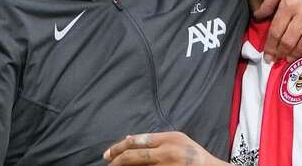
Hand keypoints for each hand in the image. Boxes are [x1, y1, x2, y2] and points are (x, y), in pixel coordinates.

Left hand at [104, 132, 228, 164]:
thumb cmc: (193, 155)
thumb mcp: (177, 139)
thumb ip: (155, 139)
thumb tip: (129, 140)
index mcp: (168, 139)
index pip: (136, 141)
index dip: (118, 147)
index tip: (108, 154)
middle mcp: (166, 153)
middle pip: (132, 156)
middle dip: (115, 161)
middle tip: (108, 163)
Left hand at [254, 0, 301, 65]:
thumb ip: (269, 0)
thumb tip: (258, 16)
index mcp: (288, 3)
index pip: (275, 30)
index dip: (270, 46)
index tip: (267, 56)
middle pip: (289, 39)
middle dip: (281, 52)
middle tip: (277, 60)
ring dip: (298, 53)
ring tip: (291, 59)